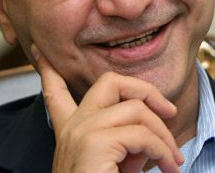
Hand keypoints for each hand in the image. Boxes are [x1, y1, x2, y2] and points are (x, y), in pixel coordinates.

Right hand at [30, 44, 184, 172]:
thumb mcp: (116, 166)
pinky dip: (163, 150)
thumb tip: (151, 135)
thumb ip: (125, 144)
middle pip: (109, 82)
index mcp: (70, 133)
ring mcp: (81, 132)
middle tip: (169, 112)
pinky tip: (167, 168)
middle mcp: (72, 128)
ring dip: (165, 135)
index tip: (40, 52)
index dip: (48, 71)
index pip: (56, 94)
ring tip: (173, 161)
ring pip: (136, 109)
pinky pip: (142, 133)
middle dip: (146, 89)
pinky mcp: (94, 143)